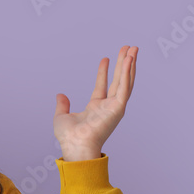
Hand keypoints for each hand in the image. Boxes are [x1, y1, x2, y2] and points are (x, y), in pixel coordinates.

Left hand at [53, 45, 137, 160]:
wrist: (75, 145)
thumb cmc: (69, 137)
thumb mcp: (62, 116)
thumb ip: (62, 105)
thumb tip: (60, 95)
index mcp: (96, 108)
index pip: (102, 86)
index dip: (104, 72)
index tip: (106, 58)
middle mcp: (107, 106)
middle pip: (118, 80)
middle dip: (123, 64)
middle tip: (128, 48)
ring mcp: (114, 107)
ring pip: (125, 81)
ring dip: (130, 64)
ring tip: (133, 49)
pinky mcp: (118, 108)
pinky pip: (125, 87)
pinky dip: (128, 73)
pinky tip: (130, 60)